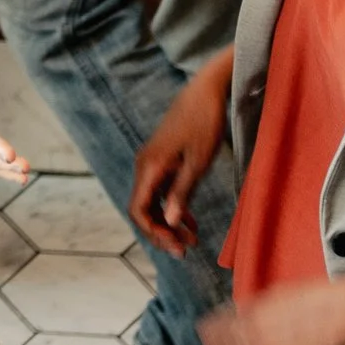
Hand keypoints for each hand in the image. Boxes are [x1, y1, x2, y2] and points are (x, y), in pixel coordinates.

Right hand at [131, 53, 232, 255]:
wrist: (205, 92)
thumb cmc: (205, 124)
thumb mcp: (198, 162)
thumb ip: (182, 192)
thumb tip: (170, 220)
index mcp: (150, 167)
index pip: (138, 209)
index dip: (154, 233)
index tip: (177, 248)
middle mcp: (144, 165)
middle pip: (142, 209)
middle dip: (161, 233)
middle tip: (186, 252)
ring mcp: (152, 162)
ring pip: (152, 202)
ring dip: (169, 223)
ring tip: (192, 241)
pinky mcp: (162, 160)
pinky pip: (161, 191)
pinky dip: (174, 208)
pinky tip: (192, 223)